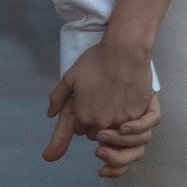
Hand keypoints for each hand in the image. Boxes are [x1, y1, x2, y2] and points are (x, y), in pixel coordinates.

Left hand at [44, 38, 155, 165]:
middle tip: (100, 107)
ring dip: (110, 126)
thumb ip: (57, 97)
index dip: (82, 119)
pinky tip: (125, 110)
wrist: (124, 52)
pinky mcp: (137, 117)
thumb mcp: (70, 77)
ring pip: (112, 134)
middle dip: (94, 125)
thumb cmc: (95, 62)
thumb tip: (50, 114)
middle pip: (94, 134)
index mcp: (82, 116)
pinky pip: (129, 129)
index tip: (88, 107)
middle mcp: (100, 123)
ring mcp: (119, 122)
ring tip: (112, 109)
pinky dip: (127, 123)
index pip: (79, 130)